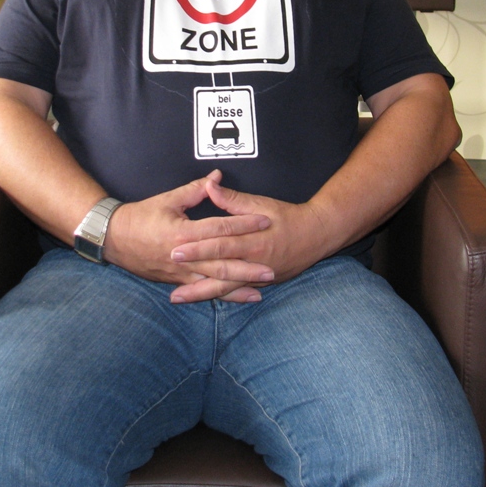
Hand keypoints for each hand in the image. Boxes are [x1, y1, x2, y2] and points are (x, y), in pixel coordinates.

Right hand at [104, 171, 275, 301]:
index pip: (220, 228)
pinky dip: (222, 295)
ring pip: (214, 281)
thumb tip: (217, 177)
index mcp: (183, 233)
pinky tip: (239, 298)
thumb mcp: (168, 200)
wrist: (113, 239)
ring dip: (239, 285)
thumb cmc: (141, 217)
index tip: (265, 221)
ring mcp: (180, 272)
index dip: (244, 224)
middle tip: (272, 267)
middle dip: (248, 265)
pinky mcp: (177, 281)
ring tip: (262, 288)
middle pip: (222, 261)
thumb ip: (196, 190)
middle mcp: (184, 256)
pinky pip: (203, 290)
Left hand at [167, 178, 335, 303]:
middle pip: (217, 270)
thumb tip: (210, 185)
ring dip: (200, 293)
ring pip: (224, 288)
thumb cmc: (287, 217)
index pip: (219, 244)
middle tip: (168, 279)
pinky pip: (236, 292)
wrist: (317, 235)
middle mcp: (254, 261)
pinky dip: (219, 297)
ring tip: (176, 297)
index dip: (196, 248)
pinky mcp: (261, 282)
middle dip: (191, 275)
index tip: (174, 249)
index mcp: (252, 240)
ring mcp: (257, 275)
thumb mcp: (261, 203)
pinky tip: (203, 301)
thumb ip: (233, 199)